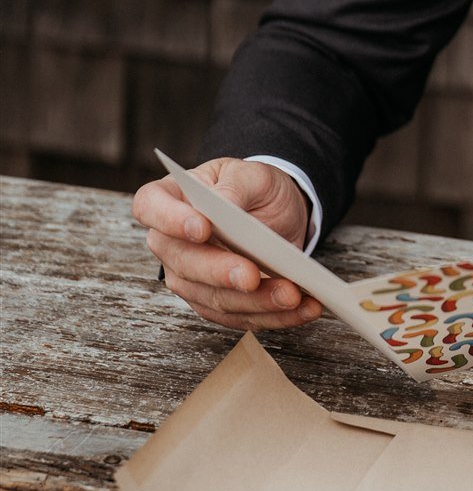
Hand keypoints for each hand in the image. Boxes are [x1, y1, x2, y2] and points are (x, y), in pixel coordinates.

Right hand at [132, 157, 322, 331]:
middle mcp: (171, 243)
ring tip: (293, 295)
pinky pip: (240, 317)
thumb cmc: (253, 188)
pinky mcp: (215, 303)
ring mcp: (189, 278)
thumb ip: (235, 186)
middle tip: (252, 276)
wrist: (274, 211)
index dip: (170, 220)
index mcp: (169, 198)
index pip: (150, 207)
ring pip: (214, 298)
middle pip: (184, 264)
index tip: (202, 227)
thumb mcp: (251, 174)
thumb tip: (224, 206)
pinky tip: (303, 308)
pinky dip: (274, 316)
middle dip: (221, 273)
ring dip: (256, 302)